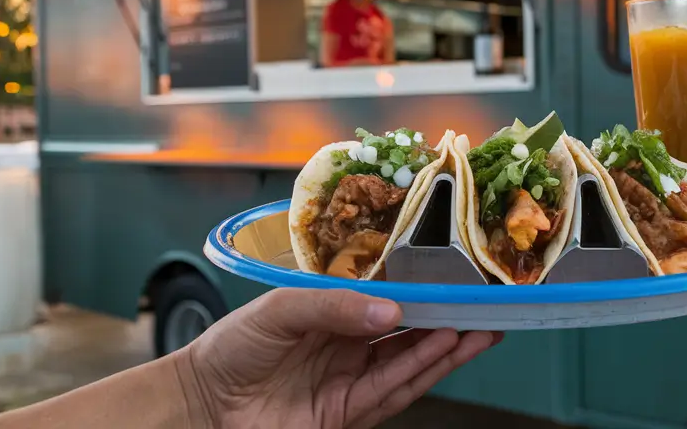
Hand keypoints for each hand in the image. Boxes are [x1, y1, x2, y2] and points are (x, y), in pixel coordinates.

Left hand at [177, 288, 499, 428]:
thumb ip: (333, 304)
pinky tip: (447, 348)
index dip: (423, 288)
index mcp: (334, 311)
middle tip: (486, 301)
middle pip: (410, 329)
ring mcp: (351, 379)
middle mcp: (349, 344)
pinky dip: (423, 370)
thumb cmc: (230, 348)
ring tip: (481, 326)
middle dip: (449, 317)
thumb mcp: (280, 309)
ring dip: (447, 346)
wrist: (200, 403)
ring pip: (411, 361)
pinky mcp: (348, 412)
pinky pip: (394, 390)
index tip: (455, 274)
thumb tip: (390, 310)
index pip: (388, 296)